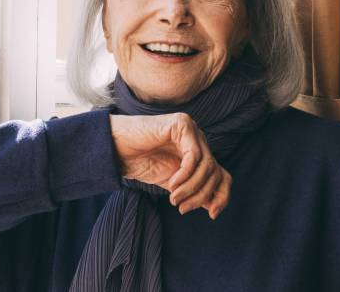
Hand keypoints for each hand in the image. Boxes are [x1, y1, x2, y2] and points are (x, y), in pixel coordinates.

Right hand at [109, 112, 231, 219]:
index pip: (222, 175)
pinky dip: (185, 174)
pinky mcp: (182, 124)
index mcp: (198, 152)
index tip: (212, 215)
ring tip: (174, 198)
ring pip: (206, 165)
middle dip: (202, 195)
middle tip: (183, 209)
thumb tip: (214, 207)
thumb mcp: (173, 184)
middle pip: (215, 172)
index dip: (222, 195)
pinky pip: (193, 155)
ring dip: (191, 187)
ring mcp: (191, 129)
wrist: (117, 149)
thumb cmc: (142, 163)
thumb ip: (193, 191)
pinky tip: (172, 184)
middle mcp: (198, 139)